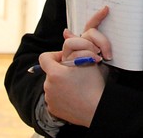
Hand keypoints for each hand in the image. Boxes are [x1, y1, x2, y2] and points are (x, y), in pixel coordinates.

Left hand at [40, 5, 113, 126]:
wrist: (97, 110)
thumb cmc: (94, 85)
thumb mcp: (87, 61)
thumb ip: (75, 46)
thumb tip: (65, 32)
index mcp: (55, 73)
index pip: (45, 57)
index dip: (55, 55)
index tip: (66, 58)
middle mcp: (48, 86)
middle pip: (50, 71)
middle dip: (61, 70)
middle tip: (76, 72)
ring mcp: (49, 99)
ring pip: (52, 84)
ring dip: (61, 82)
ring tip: (76, 85)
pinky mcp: (53, 109)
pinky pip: (54, 97)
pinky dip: (62, 95)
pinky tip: (74, 96)